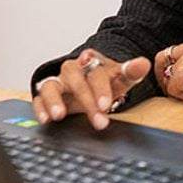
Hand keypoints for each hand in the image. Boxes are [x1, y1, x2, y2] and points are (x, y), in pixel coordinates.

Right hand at [31, 49, 150, 129]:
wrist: (89, 83)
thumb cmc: (105, 81)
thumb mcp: (120, 78)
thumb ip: (131, 72)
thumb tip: (143, 63)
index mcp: (92, 62)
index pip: (96, 73)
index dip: (101, 89)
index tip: (106, 105)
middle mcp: (72, 70)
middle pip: (76, 81)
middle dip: (86, 101)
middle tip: (98, 121)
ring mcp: (57, 82)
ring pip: (51, 86)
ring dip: (54, 100)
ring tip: (59, 116)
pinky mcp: (45, 95)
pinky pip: (39, 99)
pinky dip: (40, 108)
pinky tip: (46, 119)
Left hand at [154, 37, 182, 106]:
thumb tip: (179, 74)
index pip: (172, 51)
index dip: (167, 65)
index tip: (169, 76)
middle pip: (163, 60)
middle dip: (164, 75)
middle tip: (172, 87)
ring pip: (168, 77)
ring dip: (177, 87)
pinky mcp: (182, 75)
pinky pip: (172, 90)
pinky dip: (182, 95)